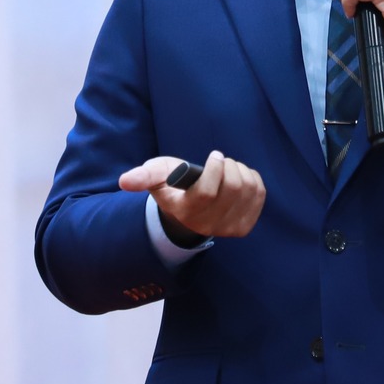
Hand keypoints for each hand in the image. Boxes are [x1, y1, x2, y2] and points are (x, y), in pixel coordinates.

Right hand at [120, 150, 265, 243]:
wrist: (190, 213)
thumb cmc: (174, 188)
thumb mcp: (156, 178)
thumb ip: (142, 176)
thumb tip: (124, 181)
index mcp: (186, 211)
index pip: (207, 192)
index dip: (215, 168)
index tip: (214, 155)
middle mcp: (208, 224)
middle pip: (233, 188)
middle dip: (229, 166)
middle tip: (220, 161)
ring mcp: (229, 228)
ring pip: (248, 188)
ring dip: (241, 170)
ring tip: (228, 171)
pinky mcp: (245, 225)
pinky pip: (259, 193)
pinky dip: (252, 179)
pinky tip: (239, 180)